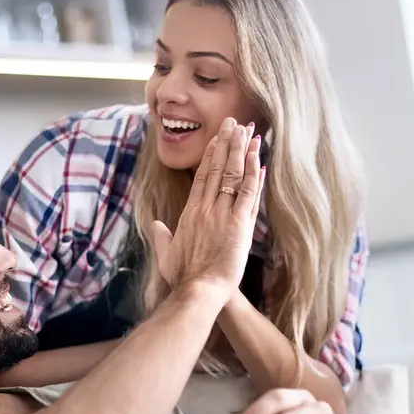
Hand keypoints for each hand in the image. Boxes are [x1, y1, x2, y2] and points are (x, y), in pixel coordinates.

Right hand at [151, 118, 263, 292]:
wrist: (197, 290)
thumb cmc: (182, 277)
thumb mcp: (165, 254)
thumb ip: (161, 236)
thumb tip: (156, 224)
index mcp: (190, 213)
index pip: (201, 177)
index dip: (210, 155)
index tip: (217, 139)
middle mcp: (205, 208)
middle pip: (217, 169)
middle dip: (226, 143)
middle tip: (234, 123)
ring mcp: (222, 214)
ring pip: (233, 175)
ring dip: (241, 151)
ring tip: (248, 131)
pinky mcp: (238, 224)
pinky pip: (248, 193)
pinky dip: (253, 173)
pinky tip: (258, 157)